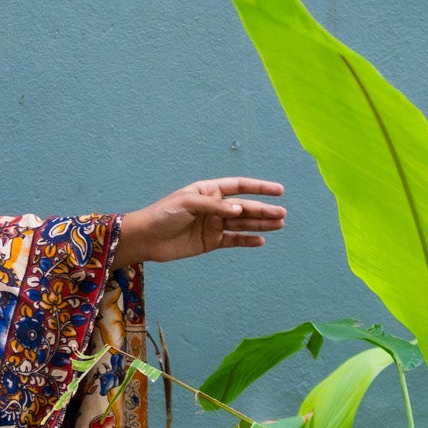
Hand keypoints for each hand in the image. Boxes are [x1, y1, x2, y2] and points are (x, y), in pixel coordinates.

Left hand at [113, 177, 285, 265]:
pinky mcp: (210, 242)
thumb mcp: (187, 203)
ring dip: (261, 224)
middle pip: (244, 207)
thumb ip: (214, 206)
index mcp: (209, 190)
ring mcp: (213, 224)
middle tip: (282, 214)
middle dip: (264, 210)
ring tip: (280, 224)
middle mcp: (214, 206)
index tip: (279, 190)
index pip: (239, 186)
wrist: (146, 238)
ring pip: (242, 223)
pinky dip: (247, 240)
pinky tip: (261, 241)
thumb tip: (239, 209)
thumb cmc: (163, 214)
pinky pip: (233, 240)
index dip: (259, 187)